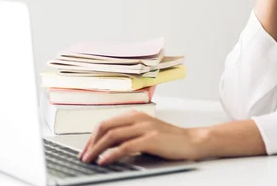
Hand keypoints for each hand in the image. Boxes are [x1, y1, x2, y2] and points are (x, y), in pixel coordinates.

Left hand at [79, 111, 202, 164]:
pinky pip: (125, 146)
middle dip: (91, 143)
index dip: (92, 137)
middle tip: (84, 156)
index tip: (86, 149)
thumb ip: (130, 135)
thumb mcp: (147, 133)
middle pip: (106, 127)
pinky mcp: (151, 139)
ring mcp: (145, 128)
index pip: (107, 123)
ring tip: (89, 160)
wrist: (192, 141)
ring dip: (97, 149)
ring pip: (112, 135)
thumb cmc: (171, 140)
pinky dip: (111, 154)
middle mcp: (139, 118)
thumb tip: (108, 147)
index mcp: (137, 116)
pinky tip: (105, 161)